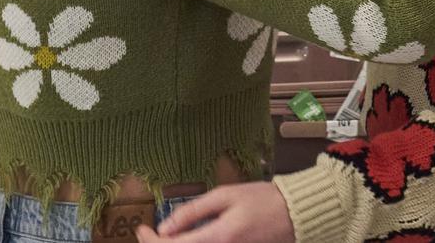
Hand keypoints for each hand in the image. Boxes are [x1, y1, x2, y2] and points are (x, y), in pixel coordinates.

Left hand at [134, 182, 294, 242]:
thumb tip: (165, 227)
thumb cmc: (260, 200)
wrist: (293, 215)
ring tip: (164, 236)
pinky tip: (184, 239)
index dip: (151, 241)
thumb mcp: (226, 195)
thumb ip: (194, 211)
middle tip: (147, 234)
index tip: (141, 228)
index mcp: (218, 238)